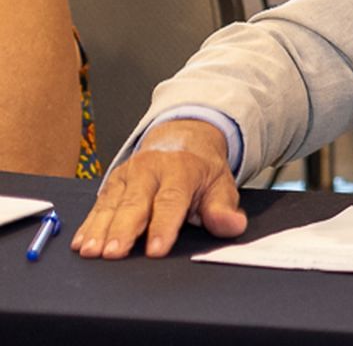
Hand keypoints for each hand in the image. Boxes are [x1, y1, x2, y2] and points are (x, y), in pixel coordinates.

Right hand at [72, 118, 244, 258]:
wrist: (182, 140)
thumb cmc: (201, 171)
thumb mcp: (220, 185)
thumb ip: (223, 208)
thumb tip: (233, 225)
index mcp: (181, 170)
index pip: (172, 200)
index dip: (164, 226)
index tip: (156, 250)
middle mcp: (151, 170)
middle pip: (135, 203)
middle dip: (123, 229)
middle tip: (114, 253)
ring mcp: (128, 175)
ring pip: (112, 204)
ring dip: (100, 229)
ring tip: (91, 251)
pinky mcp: (111, 183)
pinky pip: (98, 205)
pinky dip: (88, 224)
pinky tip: (80, 243)